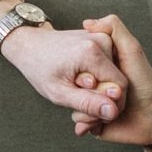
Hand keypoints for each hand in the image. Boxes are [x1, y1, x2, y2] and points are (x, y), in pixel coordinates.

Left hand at [0, 21, 124, 122]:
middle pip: (118, 82)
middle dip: (102, 100)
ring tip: (77, 94)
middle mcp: (102, 40)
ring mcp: (104, 37)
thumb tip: (112, 111)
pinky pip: (110, 67)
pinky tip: (82, 85)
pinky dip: (99, 80)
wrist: (31, 44)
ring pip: (115, 76)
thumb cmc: (39, 68)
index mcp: (92, 52)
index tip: (89, 114)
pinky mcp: (104, 39)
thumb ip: (88, 103)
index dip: (108, 106)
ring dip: (99, 91)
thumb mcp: (59, 93)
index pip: (120, 87)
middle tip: (79, 110)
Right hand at [72, 15, 151, 146]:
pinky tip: (98, 123)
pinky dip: (87, 123)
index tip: (93, 80)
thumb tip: (88, 22)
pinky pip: (79, 121)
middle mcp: (95, 84)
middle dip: (87, 94)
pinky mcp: (93, 121)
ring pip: (74, 105)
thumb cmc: (145, 82)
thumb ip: (114, 29)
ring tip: (107, 112)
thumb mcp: (131, 49)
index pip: (78, 67)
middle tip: (107, 96)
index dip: (83, 74)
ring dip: (88, 111)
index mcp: (100, 67)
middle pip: (74, 86)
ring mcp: (93, 103)